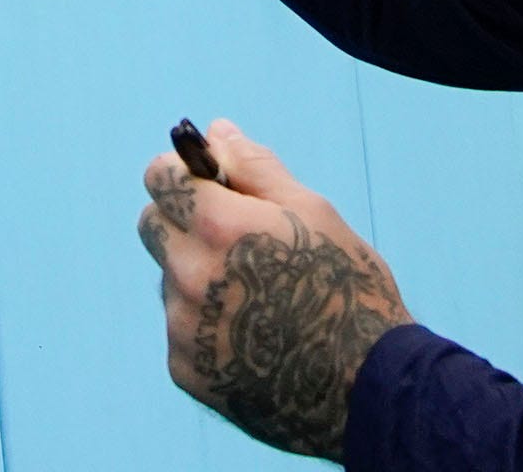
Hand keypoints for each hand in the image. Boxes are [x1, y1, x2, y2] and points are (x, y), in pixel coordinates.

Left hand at [137, 121, 408, 457]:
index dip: (182, 176)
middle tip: (234, 241)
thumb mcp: (313, 213)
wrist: (370, 390)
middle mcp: (189, 275)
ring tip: (259, 300)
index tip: (206, 187)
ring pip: (169, 279)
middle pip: (152, 225)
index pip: (158, 177)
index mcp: (218, 226)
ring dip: (197, 277)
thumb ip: (255, 167)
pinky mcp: (185, 370)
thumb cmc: (350, 289)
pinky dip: (205, 328)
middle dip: (183, 222)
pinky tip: (254, 339)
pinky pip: (180, 330)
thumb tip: (217, 131)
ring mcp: (182, 327)